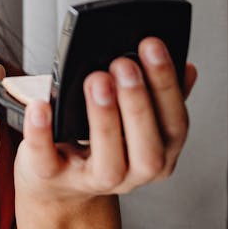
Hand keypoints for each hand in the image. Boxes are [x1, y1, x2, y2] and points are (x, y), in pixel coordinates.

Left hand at [15, 38, 197, 206]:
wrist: (61, 182)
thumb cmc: (99, 141)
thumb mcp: (136, 120)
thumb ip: (159, 95)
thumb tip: (185, 65)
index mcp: (159, 152)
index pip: (175, 124)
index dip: (167, 86)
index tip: (152, 46)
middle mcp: (132, 173)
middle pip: (146, 149)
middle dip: (138, 104)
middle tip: (124, 64)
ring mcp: (92, 180)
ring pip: (107, 162)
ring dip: (104, 119)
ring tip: (96, 79)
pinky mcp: (53, 178)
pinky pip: (47, 161)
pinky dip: (42, 134)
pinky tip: (42, 107)